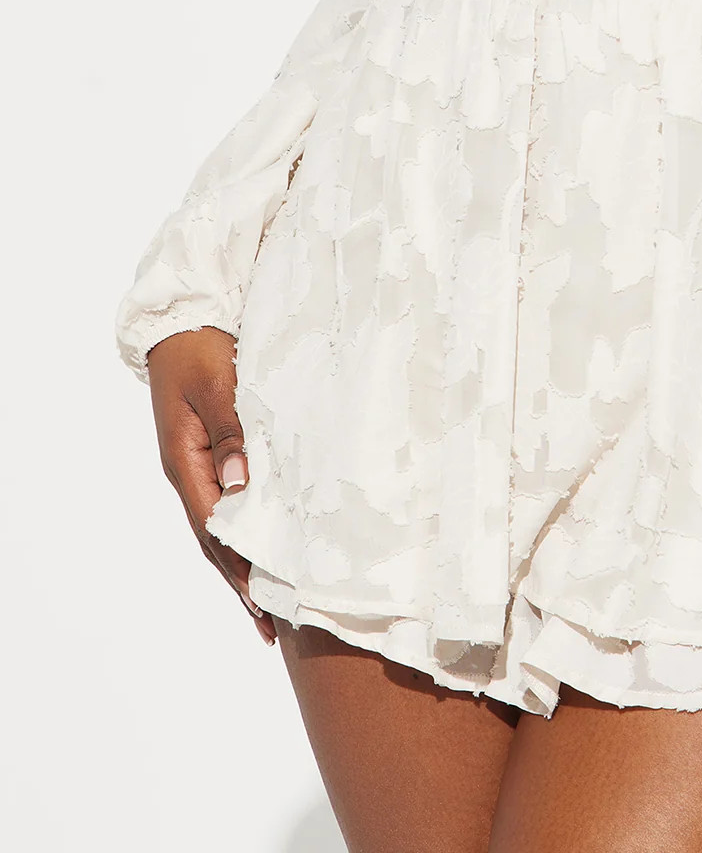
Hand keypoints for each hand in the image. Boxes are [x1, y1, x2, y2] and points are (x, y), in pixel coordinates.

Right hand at [146, 326, 275, 643]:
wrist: (184, 319)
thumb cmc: (199, 348)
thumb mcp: (215, 385)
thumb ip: (231, 432)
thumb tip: (240, 484)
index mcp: (186, 462)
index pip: (214, 528)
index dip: (238, 567)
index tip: (264, 602)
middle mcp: (190, 470)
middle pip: (215, 538)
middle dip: (242, 580)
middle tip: (273, 625)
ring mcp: (200, 462)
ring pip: (224, 523)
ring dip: (246, 559)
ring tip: (272, 601)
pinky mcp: (215, 448)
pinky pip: (232, 497)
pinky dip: (248, 526)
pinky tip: (267, 542)